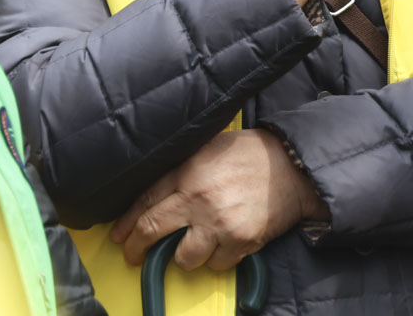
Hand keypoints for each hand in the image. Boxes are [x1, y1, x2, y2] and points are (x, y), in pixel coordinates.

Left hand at [110, 129, 328, 271]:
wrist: (292, 166)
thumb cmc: (251, 154)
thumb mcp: (210, 149)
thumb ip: (183, 169)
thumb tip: (156, 193)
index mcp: (188, 172)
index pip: (145, 201)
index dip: (127, 223)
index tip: (119, 236)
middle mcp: (198, 199)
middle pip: (152, 231)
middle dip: (137, 248)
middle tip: (134, 255)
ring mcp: (219, 222)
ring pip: (183, 258)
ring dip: (185, 256)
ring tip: (194, 246)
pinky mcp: (240, 241)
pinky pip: (216, 265)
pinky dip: (217, 260)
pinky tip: (224, 244)